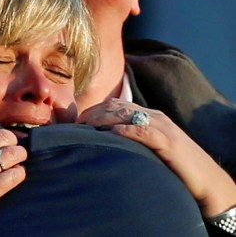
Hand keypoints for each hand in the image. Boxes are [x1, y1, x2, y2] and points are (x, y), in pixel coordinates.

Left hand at [78, 98, 235, 216]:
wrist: (207, 179)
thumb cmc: (176, 165)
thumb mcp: (151, 147)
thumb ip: (133, 139)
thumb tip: (106, 141)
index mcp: (149, 115)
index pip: (116, 105)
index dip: (94, 110)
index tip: (77, 120)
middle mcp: (154, 116)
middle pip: (116, 107)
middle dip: (93, 113)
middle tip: (75, 124)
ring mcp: (162, 127)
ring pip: (126, 115)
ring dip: (102, 119)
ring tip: (85, 126)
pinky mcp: (168, 142)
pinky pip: (144, 131)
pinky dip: (125, 131)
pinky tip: (112, 134)